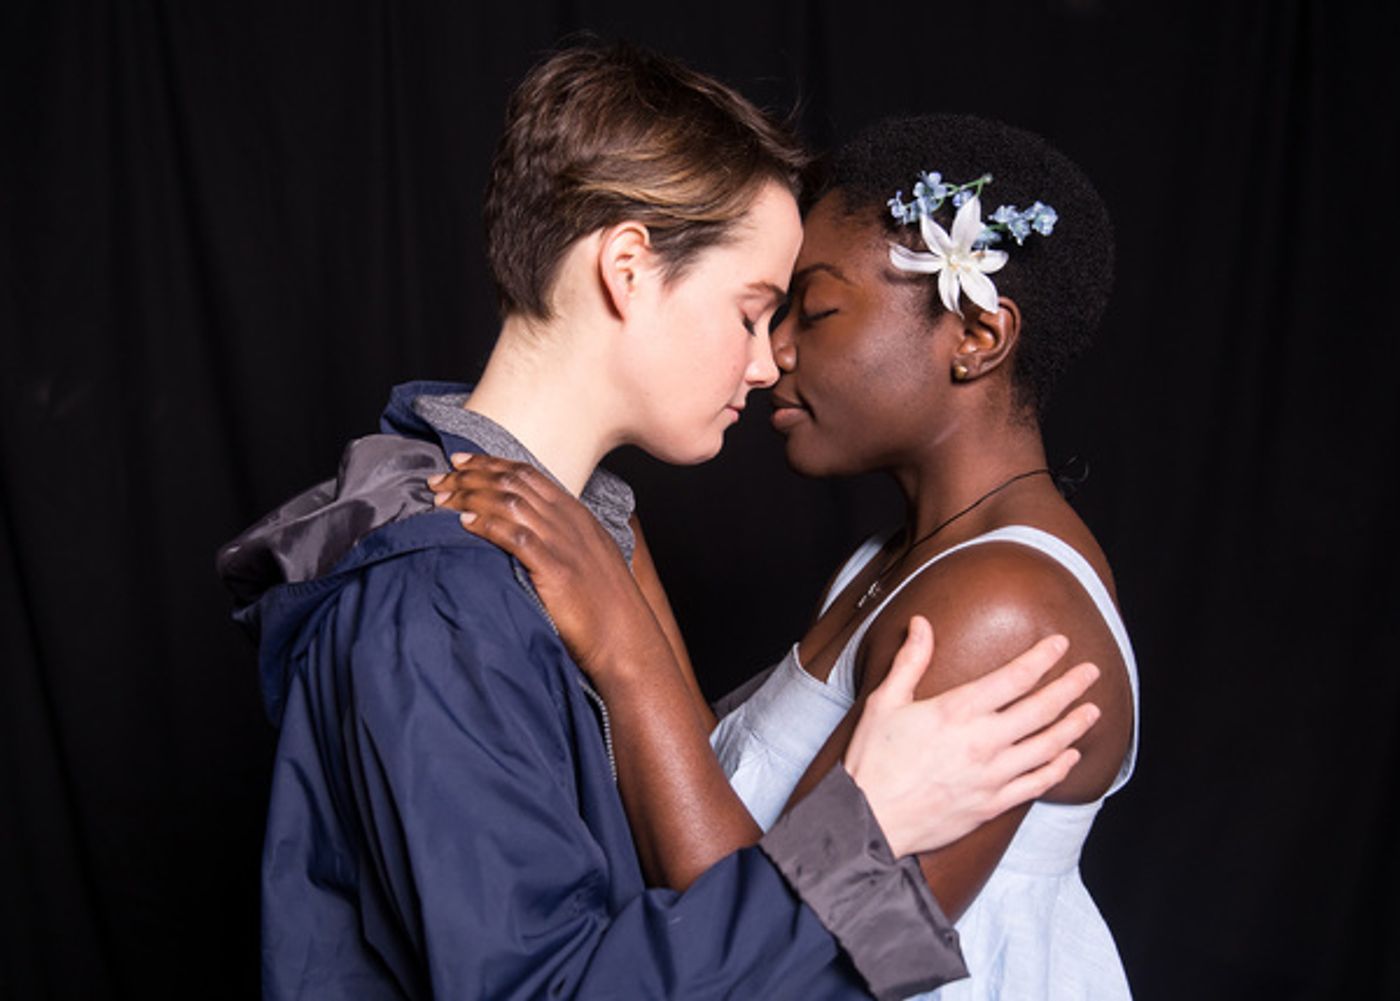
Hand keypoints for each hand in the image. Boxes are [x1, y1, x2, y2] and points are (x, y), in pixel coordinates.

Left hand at [428, 454, 672, 680]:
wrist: (625, 637)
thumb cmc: (604, 605)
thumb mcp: (587, 558)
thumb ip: (560, 538)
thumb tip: (525, 532)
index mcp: (576, 514)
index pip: (526, 474)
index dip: (489, 463)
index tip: (459, 460)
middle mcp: (569, 521)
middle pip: (512, 483)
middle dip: (469, 476)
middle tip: (438, 480)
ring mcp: (563, 543)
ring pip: (509, 503)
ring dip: (469, 496)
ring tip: (441, 499)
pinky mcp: (555, 569)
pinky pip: (515, 537)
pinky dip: (487, 525)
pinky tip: (464, 523)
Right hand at [844, 616, 1099, 857]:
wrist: (870, 820)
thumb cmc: (873, 760)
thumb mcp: (884, 702)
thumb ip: (910, 661)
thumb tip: (922, 624)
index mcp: (956, 712)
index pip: (1013, 678)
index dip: (1042, 658)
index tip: (1060, 643)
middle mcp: (982, 742)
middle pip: (1040, 709)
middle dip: (1070, 687)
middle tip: (1091, 672)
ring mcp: (991, 776)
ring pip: (1046, 747)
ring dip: (1074, 726)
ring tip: (1092, 711)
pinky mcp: (992, 804)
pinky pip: (1036, 784)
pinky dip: (1058, 768)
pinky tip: (1070, 756)